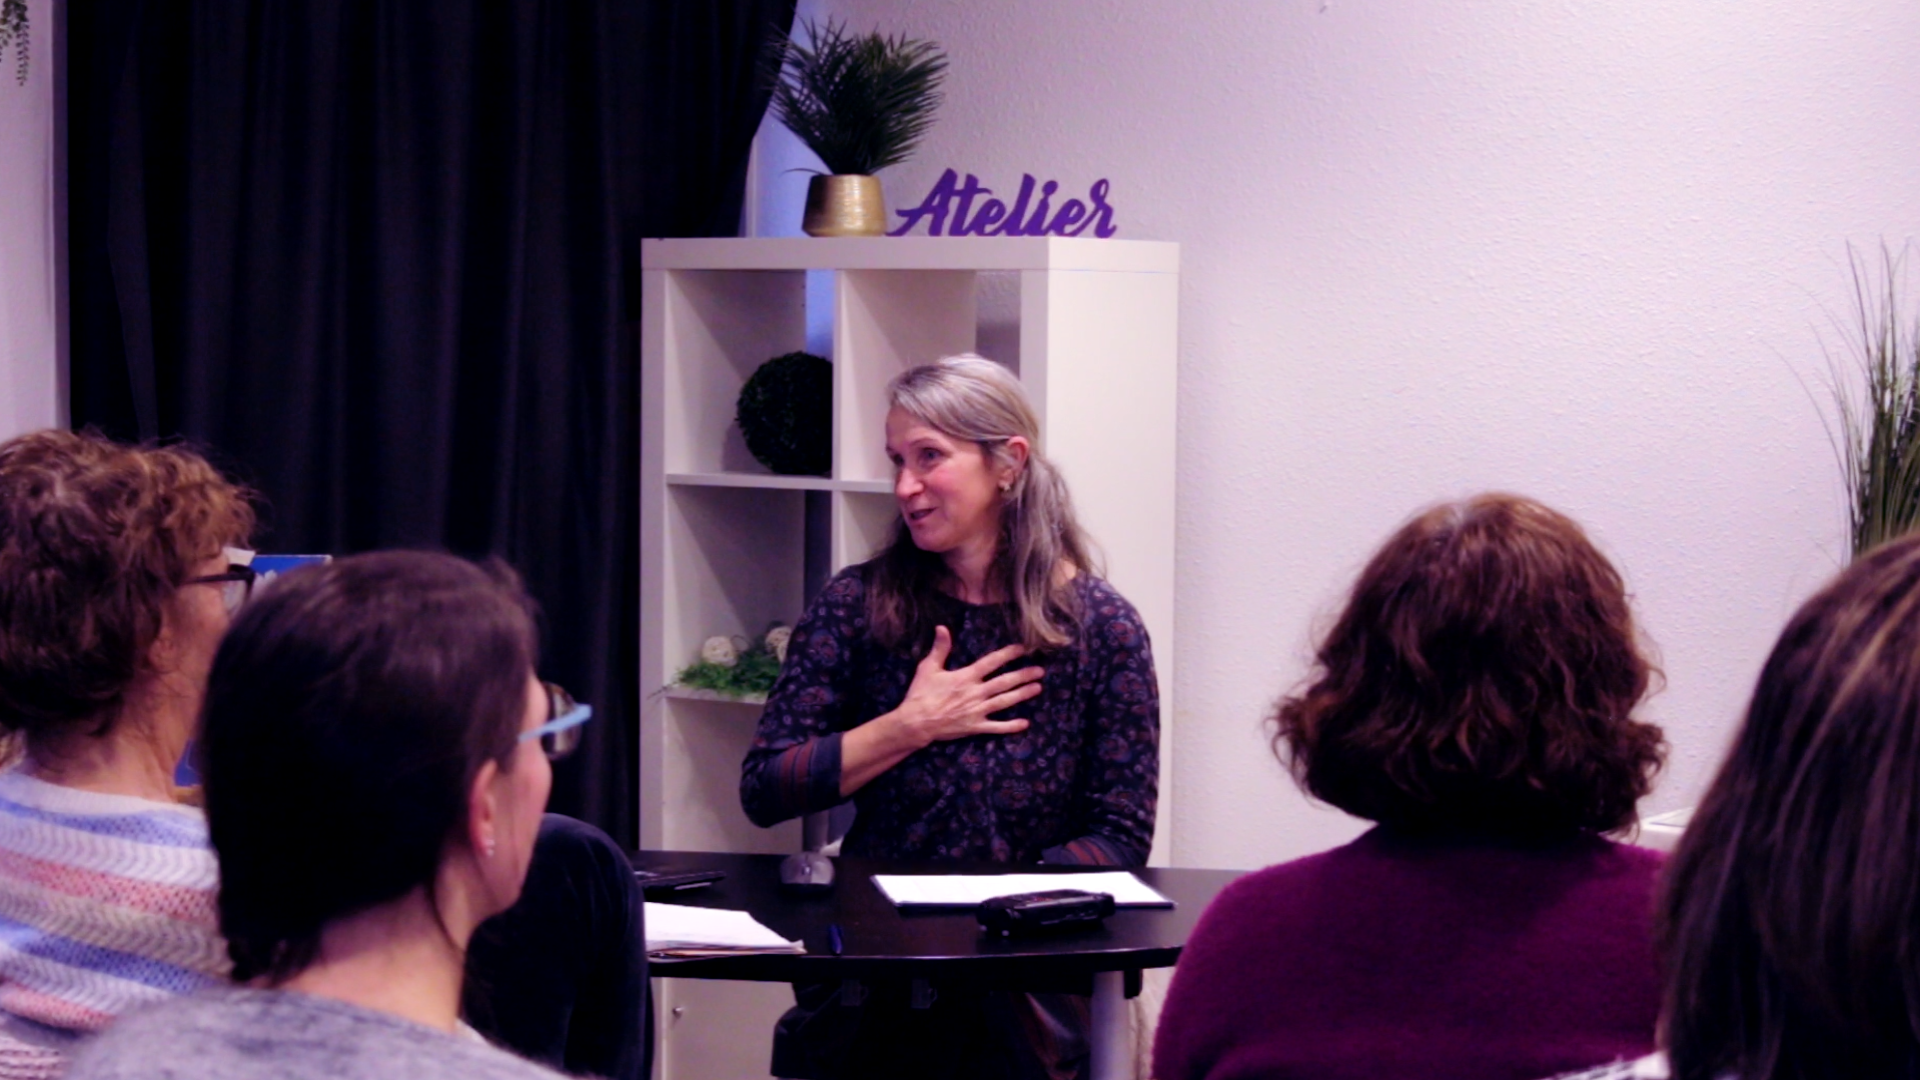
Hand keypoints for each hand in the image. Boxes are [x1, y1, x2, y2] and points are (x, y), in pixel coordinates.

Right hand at [892, 625, 1042, 747]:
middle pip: (1004, 682)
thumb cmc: (920, 694)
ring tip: (1038, 688)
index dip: (1008, 654)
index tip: (1023, 649)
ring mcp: (977, 711)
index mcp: (965, 677)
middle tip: (1040, 671)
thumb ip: (940, 648)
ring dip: (1022, 694)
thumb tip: (942, 627)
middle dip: (1023, 675)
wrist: (916, 722)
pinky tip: (1025, 723)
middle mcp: (975, 693)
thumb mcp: (928, 667)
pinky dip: (1011, 726)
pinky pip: (996, 727)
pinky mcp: (975, 727)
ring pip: (1005, 701)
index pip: (991, 662)